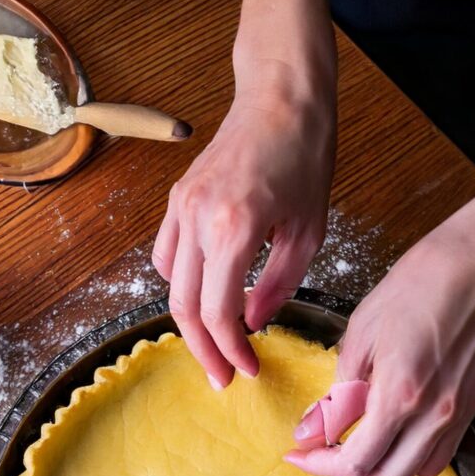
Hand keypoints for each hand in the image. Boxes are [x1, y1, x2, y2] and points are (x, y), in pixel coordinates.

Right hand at [152, 89, 334, 388]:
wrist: (280, 98)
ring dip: (190, 322)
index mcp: (234, 228)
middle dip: (204, 350)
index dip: (231, 350)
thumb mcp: (308, 231)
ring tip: (214, 344)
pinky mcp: (176, 200)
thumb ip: (278, 285)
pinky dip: (180, 285)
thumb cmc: (305, 158)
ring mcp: (180, 207)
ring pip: (171, 285)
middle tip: (222, 377)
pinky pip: (166, 256)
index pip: (219, 312)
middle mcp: (197, 219)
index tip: (246, 370)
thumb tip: (251, 323)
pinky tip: (203, 297)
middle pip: (185, 307)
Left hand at [286, 181, 474, 475]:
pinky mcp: (472, 408)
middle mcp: (433, 415)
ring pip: (415, 473)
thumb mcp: (362, 332)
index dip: (320, 465)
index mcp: (400, 394)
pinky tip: (394, 431)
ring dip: (382, 468)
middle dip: (348, 474)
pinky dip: (410, 456)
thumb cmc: (420, 284)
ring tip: (359, 443)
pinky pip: (439, 454)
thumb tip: (312, 429)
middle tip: (323, 453)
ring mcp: (457, 415)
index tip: (299, 453)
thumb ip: (339, 392)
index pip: (355, 460)